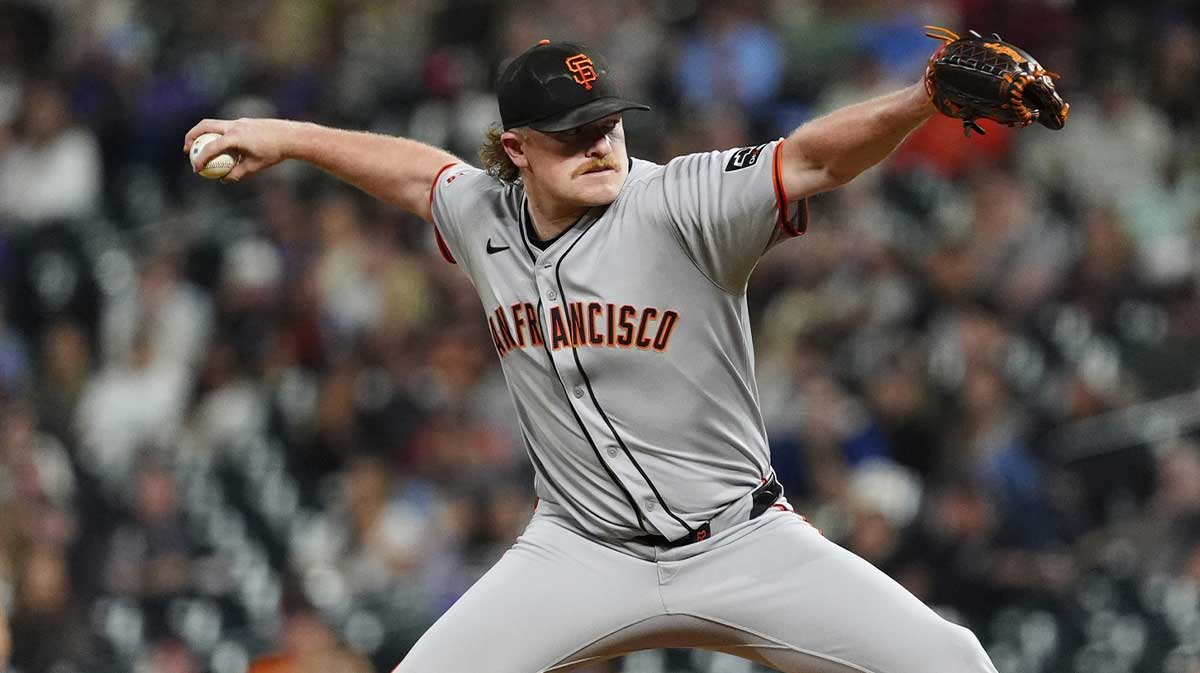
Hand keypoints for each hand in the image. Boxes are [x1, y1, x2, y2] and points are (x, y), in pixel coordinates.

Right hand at [183, 118, 297, 182]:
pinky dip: (217, 134)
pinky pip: (224, 126)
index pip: (211, 147)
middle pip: (204, 126)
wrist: (290, 136)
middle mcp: (234, 126)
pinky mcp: (243, 121)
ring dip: (203, 134)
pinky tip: (220, 145)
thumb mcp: (255, 166)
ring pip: (213, 124)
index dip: (201, 159)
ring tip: (200, 147)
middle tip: (187, 150)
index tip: (195, 168)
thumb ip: (238, 173)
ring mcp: (238, 121)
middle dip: (191, 137)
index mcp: (235, 137)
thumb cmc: (274, 152)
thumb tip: (224, 179)